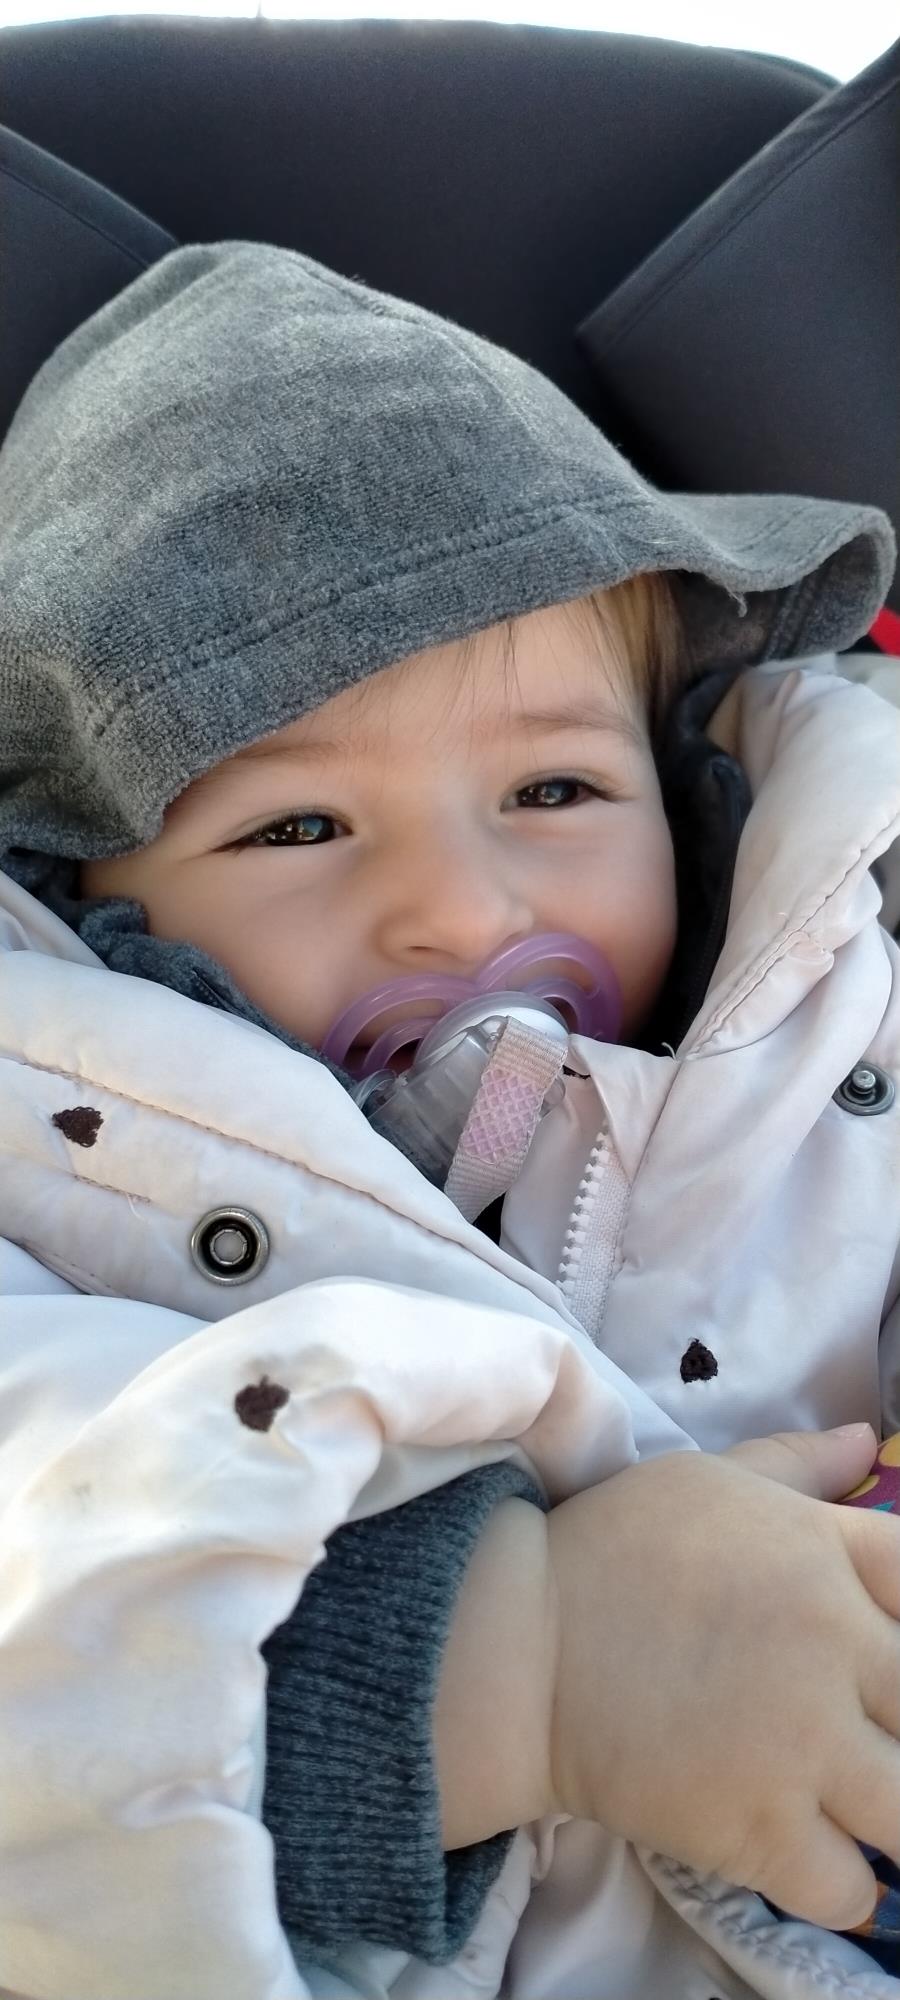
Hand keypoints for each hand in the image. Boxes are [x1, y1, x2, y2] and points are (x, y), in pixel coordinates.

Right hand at [546, 1424, 899, 1928]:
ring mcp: (802, 1743)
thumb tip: (868, 1442)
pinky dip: (839, 1883)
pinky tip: (810, 1854)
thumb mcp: (708, 1481)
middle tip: (853, 1730)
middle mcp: (833, 1644)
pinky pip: (849, 1889)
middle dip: (897, 1721)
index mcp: (823, 1551)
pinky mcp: (758, 1830)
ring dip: (888, 1811)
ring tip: (851, 1803)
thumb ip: (797, 1466)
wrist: (516, 1647)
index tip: (877, 1661)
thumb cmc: (610, 1550)